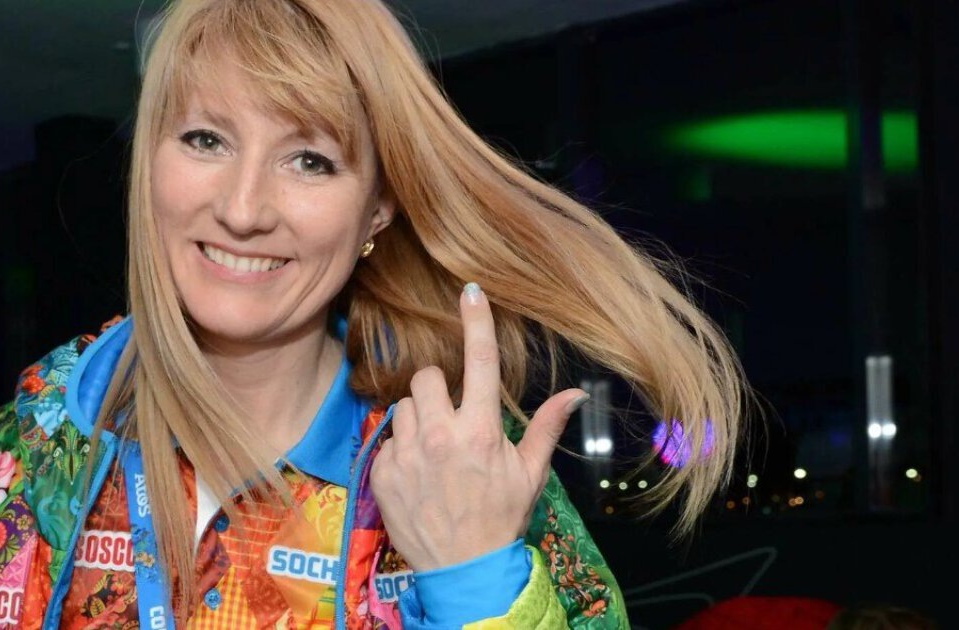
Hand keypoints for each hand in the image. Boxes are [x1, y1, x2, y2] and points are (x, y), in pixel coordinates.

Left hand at [369, 282, 587, 571]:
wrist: (463, 569)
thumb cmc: (501, 518)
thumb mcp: (530, 474)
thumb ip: (546, 428)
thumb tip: (575, 392)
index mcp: (481, 431)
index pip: (480, 362)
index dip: (476, 321)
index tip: (470, 291)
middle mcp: (441, 436)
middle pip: (426, 377)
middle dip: (437, 390)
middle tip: (450, 416)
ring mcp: (407, 454)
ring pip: (402, 406)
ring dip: (417, 420)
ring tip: (433, 450)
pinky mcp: (382, 472)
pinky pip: (386, 441)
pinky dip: (399, 452)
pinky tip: (416, 475)